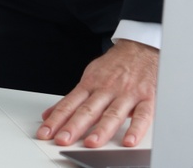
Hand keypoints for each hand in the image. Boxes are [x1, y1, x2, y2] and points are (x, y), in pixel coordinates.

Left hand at [37, 39, 157, 148]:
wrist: (139, 49)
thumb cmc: (113, 67)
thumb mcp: (89, 77)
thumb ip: (71, 99)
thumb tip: (50, 114)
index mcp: (89, 85)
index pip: (69, 104)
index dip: (56, 119)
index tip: (45, 132)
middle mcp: (106, 90)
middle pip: (87, 110)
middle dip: (74, 126)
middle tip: (62, 139)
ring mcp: (126, 94)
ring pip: (112, 114)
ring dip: (101, 130)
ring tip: (90, 143)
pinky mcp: (147, 98)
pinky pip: (143, 116)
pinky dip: (136, 129)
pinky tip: (129, 141)